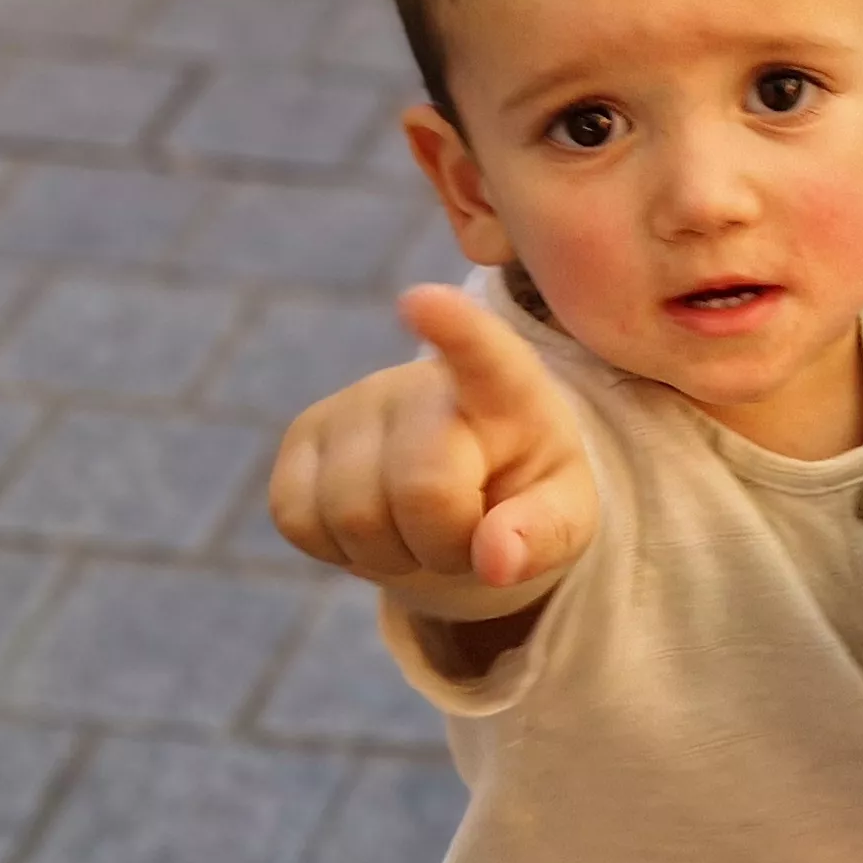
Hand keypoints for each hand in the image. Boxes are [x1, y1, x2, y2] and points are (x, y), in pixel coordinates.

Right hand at [269, 285, 599, 613]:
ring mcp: (353, 402)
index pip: (482, 352)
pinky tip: (375, 526)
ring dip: (391, 553)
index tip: (423, 301)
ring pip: (351, 516)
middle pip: (422, 489)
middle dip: (446, 544)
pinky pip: (298, 520)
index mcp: (506, 389)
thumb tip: (496, 561)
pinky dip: (339, 550)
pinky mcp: (302, 436)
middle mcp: (421, 382)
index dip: (454, 329)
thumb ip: (543, 536)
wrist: (467, 494)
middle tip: (464, 537)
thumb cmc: (523, 496)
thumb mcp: (564, 517)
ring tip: (419, 531)